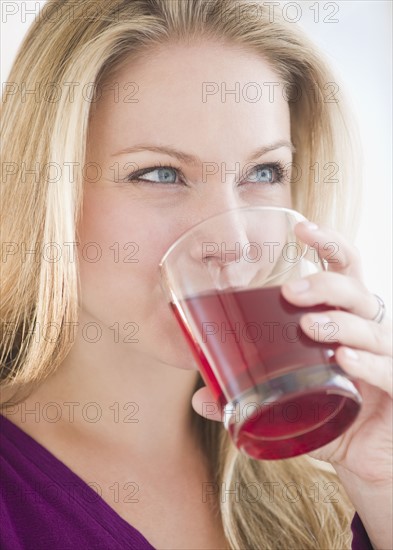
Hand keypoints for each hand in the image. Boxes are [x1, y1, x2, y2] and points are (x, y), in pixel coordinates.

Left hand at [192, 220, 391, 483]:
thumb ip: (248, 397)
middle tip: (290, 292)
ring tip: (310, 326)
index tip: (300, 227)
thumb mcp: (288, 402)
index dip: (329, 245)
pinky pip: (390, 370)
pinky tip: (345, 360)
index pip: (345, 271)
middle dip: (326, 285)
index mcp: (345, 321)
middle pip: (357, 292)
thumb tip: (200, 396)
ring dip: (341, 322)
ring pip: (372, 327)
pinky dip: (368, 363)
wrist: (370, 457)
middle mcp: (369, 333)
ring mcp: (388, 359)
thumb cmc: (331, 416)